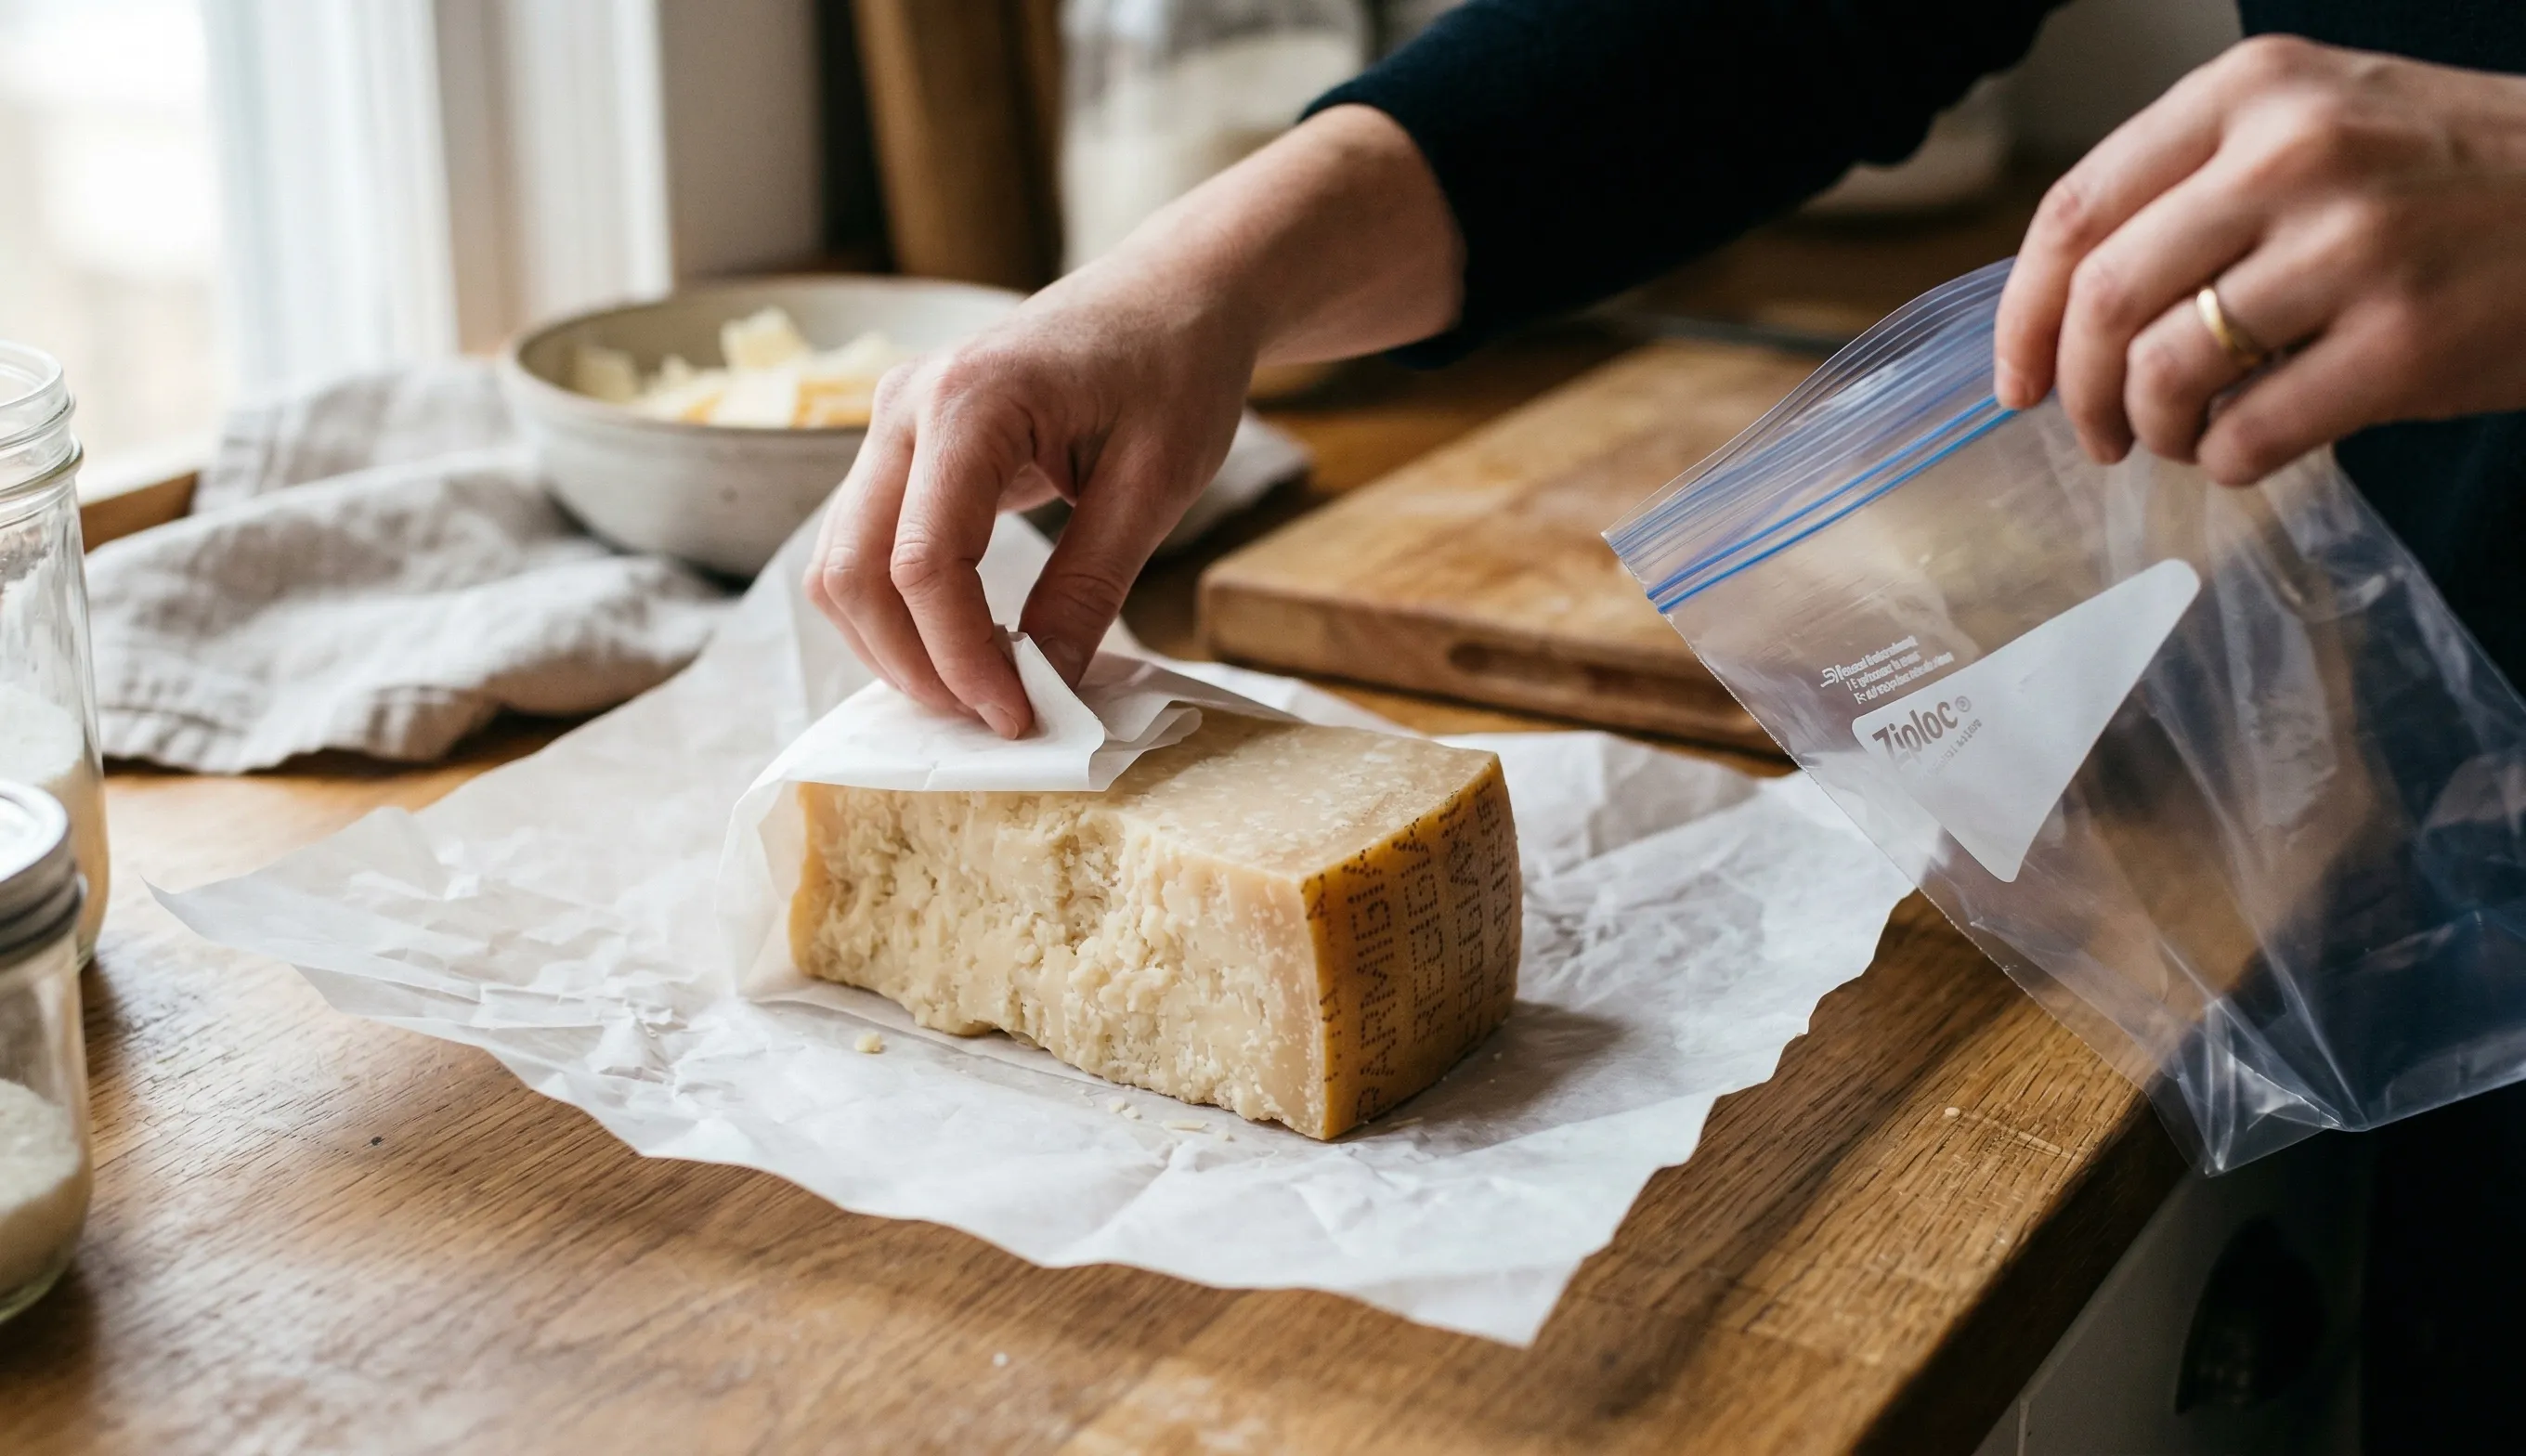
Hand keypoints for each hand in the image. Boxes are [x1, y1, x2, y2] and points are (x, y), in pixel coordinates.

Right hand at [803, 265, 1255, 738]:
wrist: (1169, 297)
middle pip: (852, 573)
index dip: (960, 659)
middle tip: (994, 717)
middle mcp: (903, 405)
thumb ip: (1090, 586)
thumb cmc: (1174, 368)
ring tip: (981, 690)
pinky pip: (862, 547)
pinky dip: (897, 611)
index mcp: (969, 400)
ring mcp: (888, 422)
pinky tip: (963, 646)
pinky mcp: (898, 447)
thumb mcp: (1156, 483)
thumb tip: (1047, 688)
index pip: (922, 563)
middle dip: (913, 666)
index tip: (1019, 717)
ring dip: (894, 646)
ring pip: (839, 567)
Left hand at [1994, 35, 2525, 483]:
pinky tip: (2247, 446)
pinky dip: (2224, 460)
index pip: (2076, 212)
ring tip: (2178, 435)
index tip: (2017, 379)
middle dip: (2077, 391)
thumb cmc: (2445, 175)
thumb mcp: (2315, 124)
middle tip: (2094, 432)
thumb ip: (2193, 186)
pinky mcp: (2404, 344)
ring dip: (2150, 429)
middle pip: (2104, 300)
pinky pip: (2248, 433)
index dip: (2024, 315)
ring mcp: (2353, 247)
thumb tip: (2063, 309)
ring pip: (2164, 372)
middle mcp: (2292, 154)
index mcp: (2250, 92)